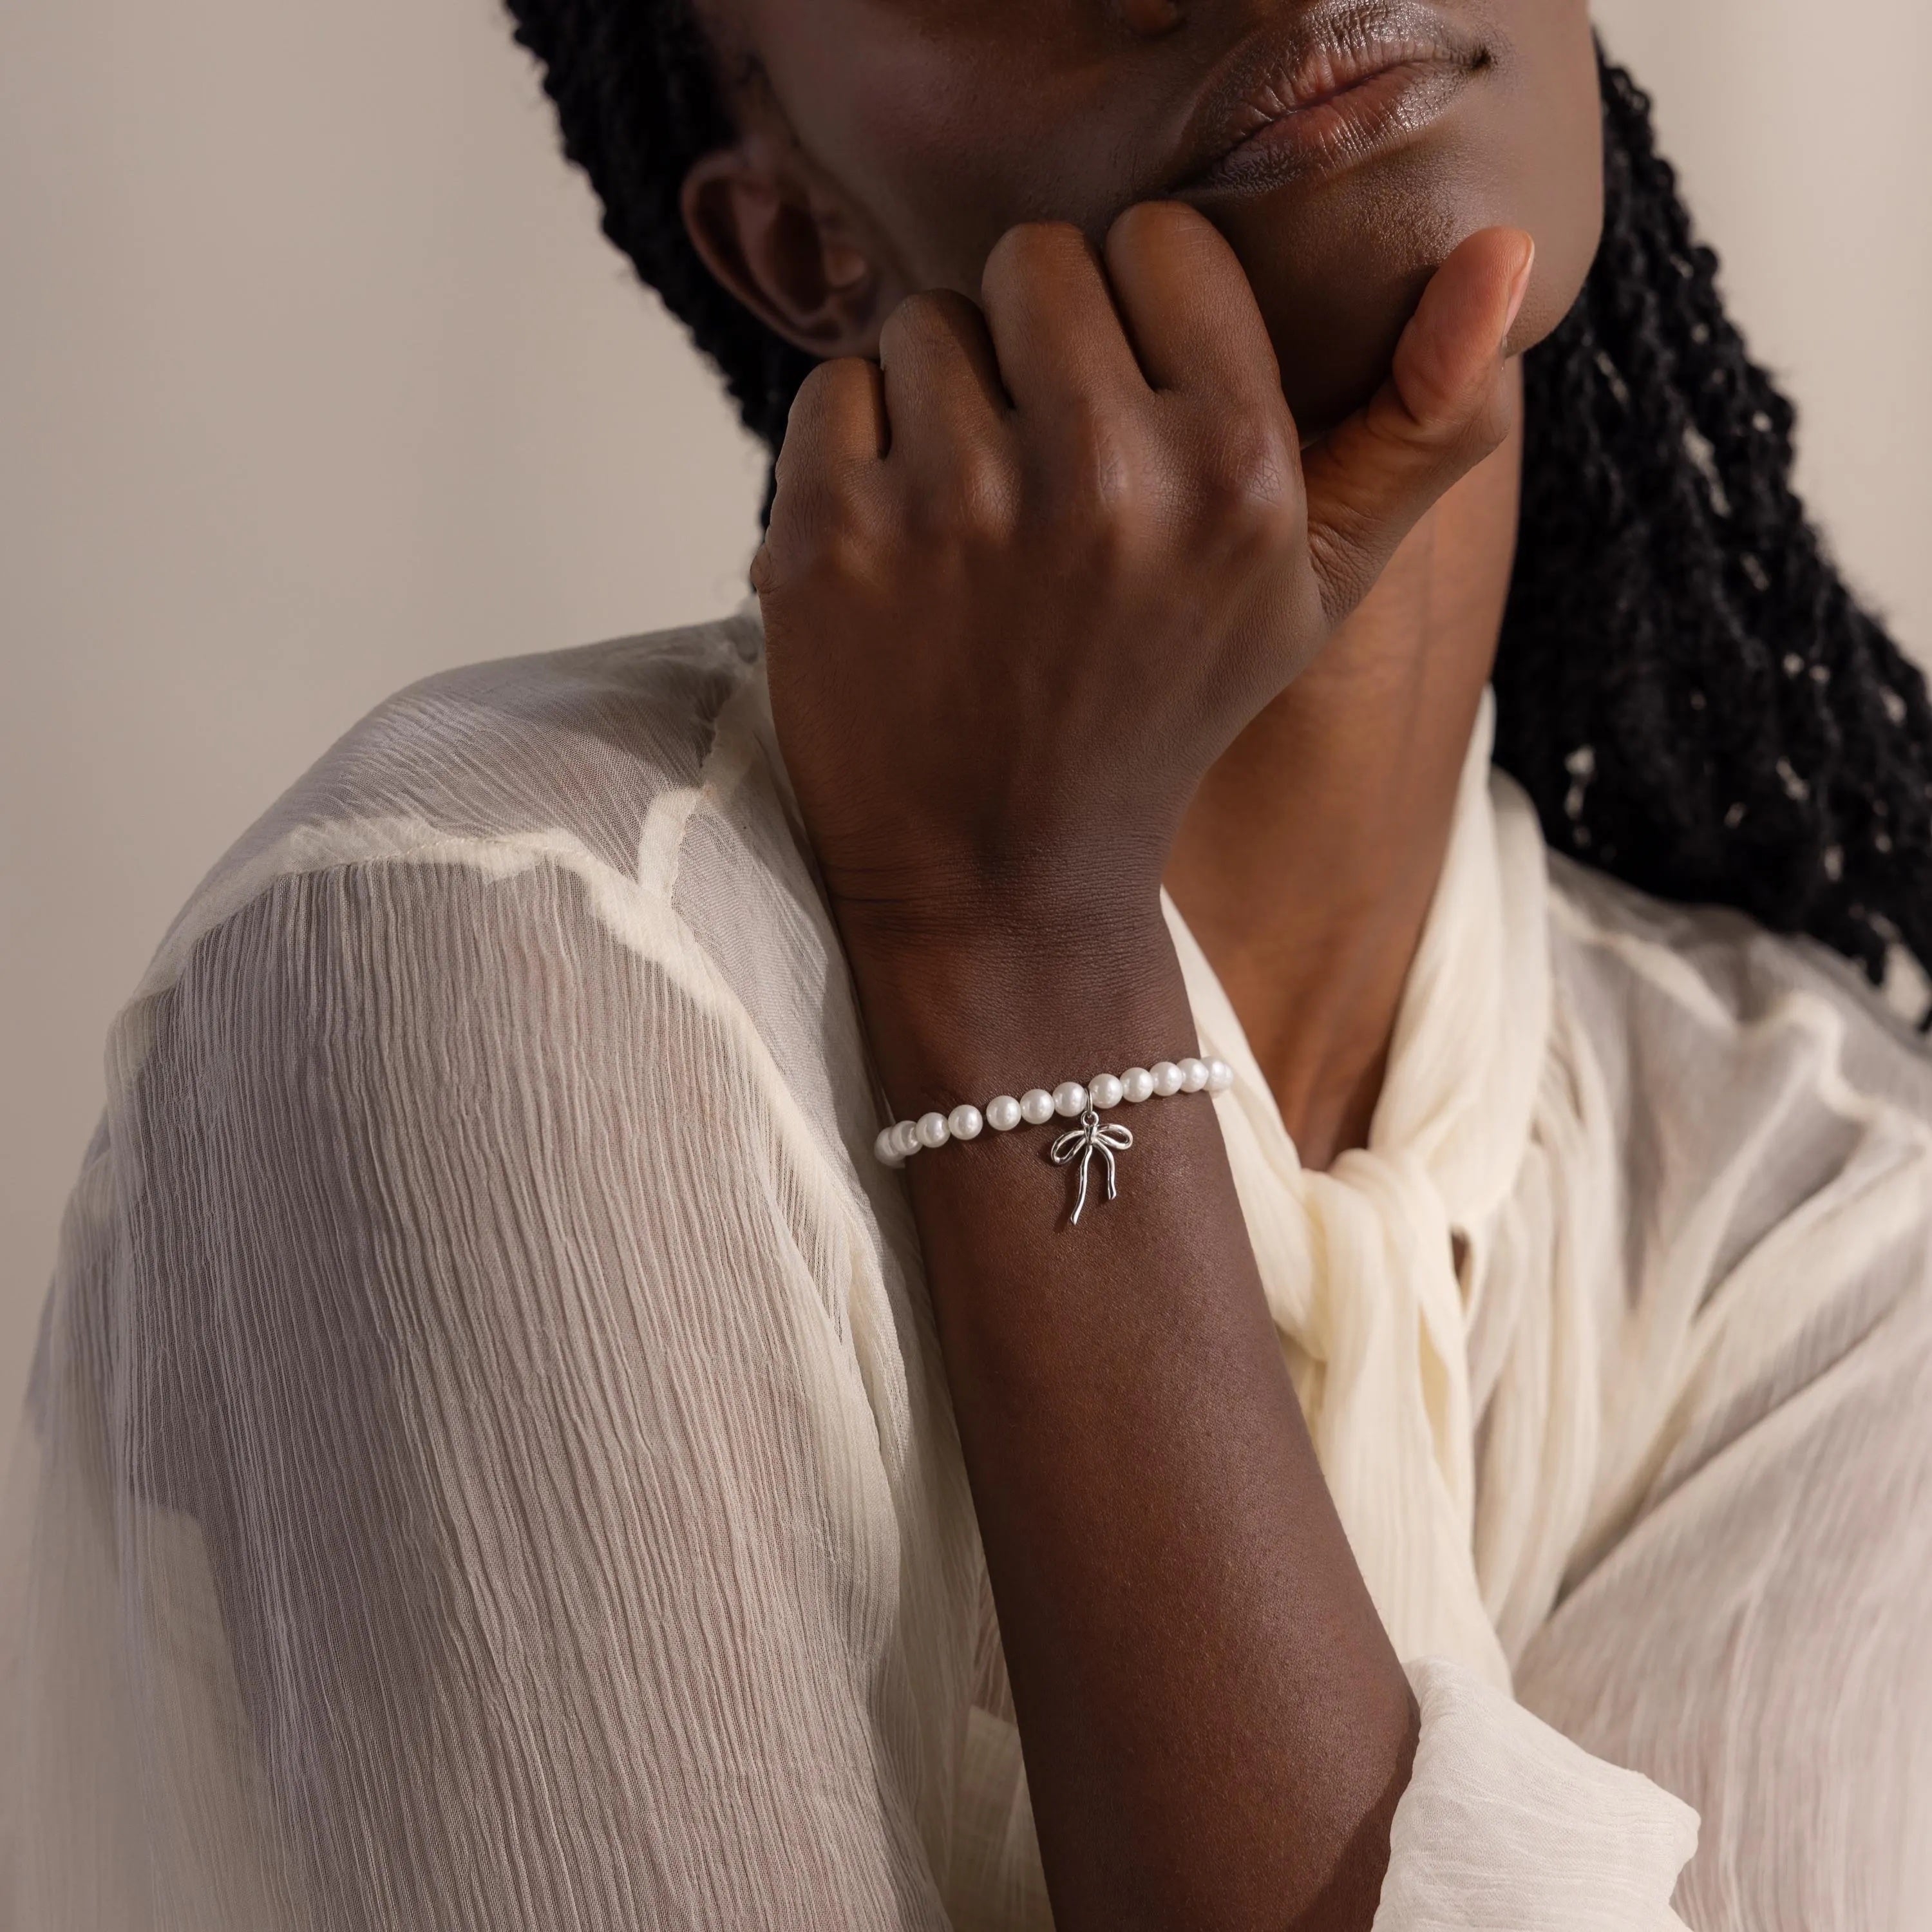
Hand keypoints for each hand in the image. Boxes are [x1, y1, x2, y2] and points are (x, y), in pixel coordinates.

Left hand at [755, 203, 1532, 964]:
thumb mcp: (1317, 590)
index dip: (1133, 318)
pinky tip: (897, 558)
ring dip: (940, 403)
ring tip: (972, 530)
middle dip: (1030, 348)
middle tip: (1040, 474)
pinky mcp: (834, 541)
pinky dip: (853, 455)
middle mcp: (1108, 481)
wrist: (1004, 878)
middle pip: (1034, 262)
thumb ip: (1423, 427)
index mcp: (1242, 474)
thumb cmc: (1161, 712)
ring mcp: (958, 511)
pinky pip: (835, 389)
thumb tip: (1507, 249)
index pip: (1159, 240)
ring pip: (924, 322)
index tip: (1127, 411)